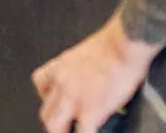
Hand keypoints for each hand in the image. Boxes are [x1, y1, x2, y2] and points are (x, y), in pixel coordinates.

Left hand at [33, 19, 157, 132]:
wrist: (125, 42)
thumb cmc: (113, 42)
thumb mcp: (86, 50)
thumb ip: (80, 66)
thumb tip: (89, 76)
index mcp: (61, 65)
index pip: (40, 84)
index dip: (48, 97)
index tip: (58, 104)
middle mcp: (62, 82)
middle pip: (45, 111)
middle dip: (54, 121)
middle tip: (66, 126)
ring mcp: (73, 98)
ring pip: (54, 126)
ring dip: (63, 132)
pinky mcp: (90, 111)